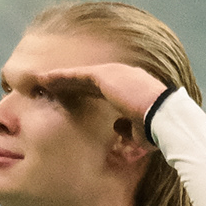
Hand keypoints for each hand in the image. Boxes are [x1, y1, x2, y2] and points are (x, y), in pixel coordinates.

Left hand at [34, 63, 168, 125]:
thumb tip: (115, 128)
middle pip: (88, 80)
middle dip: (69, 83)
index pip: (102, 90)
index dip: (84, 93)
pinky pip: (78, 75)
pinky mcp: (105, 75)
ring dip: (61, 78)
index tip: (69, 98)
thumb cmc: (155, 128)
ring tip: (42, 81)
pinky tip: (46, 79)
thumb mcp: (137, 132)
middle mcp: (121, 76)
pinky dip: (61, 77)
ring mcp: (114, 73)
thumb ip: (124, 129)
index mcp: (129, 89)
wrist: (163, 116)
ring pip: (80, 75)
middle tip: (50, 87)